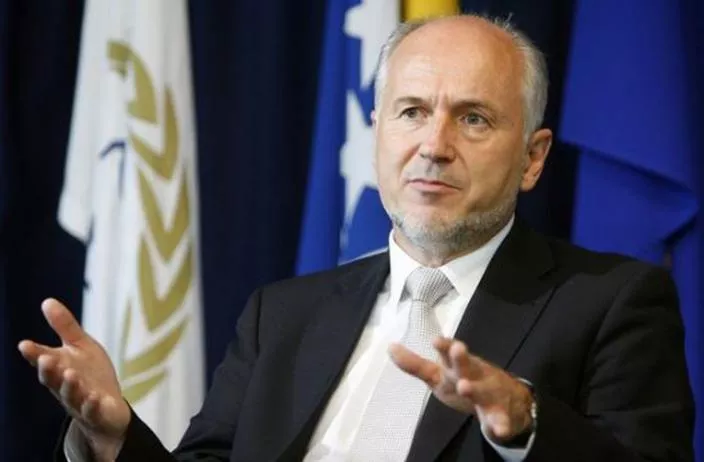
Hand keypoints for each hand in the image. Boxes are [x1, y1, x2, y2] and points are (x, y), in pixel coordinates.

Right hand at [17, 298, 130, 459]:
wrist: (108, 407)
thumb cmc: (90, 374)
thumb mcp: (80, 346)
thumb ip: (65, 327)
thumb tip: (47, 301)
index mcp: (59, 369)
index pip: (44, 360)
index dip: (34, 354)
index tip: (24, 345)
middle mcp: (65, 387)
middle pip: (53, 380)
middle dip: (48, 371)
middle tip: (46, 359)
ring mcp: (80, 402)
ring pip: (72, 395)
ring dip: (70, 386)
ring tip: (71, 374)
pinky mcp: (97, 413)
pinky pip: (92, 410)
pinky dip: (92, 405)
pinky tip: (94, 397)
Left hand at [390, 337, 533, 443]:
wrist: (509, 400)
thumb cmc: (465, 380)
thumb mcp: (439, 374)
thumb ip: (415, 364)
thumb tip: (390, 347)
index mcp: (459, 365)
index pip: (450, 353)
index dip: (444, 346)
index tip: (435, 340)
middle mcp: (475, 375)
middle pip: (468, 365)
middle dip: (462, 358)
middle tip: (457, 349)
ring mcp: (489, 394)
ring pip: (483, 391)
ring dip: (475, 389)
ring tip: (465, 387)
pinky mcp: (500, 414)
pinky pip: (501, 420)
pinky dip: (501, 424)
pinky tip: (499, 429)